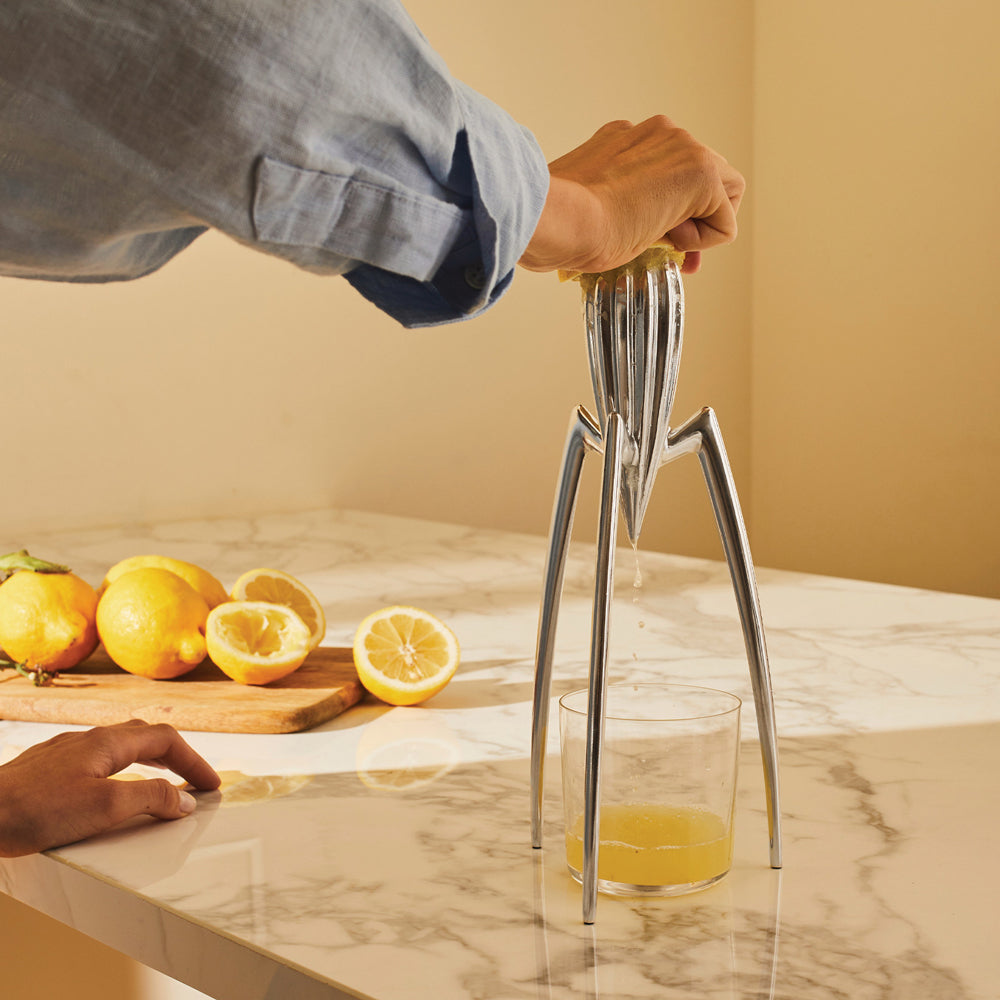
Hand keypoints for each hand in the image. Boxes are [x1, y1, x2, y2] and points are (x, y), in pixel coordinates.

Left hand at [0, 720, 219, 856]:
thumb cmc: (36, 811)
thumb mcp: (104, 808)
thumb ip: (150, 799)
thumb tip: (184, 800)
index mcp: (109, 742)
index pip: (167, 740)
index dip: (195, 761)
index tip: (211, 785)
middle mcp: (89, 738)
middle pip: (145, 735)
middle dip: (176, 755)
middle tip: (193, 779)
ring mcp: (66, 751)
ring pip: (119, 746)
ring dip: (148, 760)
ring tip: (160, 780)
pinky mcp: (47, 768)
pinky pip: (96, 760)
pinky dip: (120, 770)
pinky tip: (109, 789)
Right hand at [519, 116, 744, 275]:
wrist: (561, 218)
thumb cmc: (563, 223)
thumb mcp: (592, 206)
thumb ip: (619, 204)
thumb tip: (639, 229)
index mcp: (624, 139)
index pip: (669, 170)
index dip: (671, 209)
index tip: (658, 239)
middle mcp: (657, 133)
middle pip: (704, 173)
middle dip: (695, 216)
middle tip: (674, 249)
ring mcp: (681, 146)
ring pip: (724, 190)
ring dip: (702, 224)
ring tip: (665, 241)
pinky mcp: (700, 173)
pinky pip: (725, 219)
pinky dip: (704, 241)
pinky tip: (670, 241)